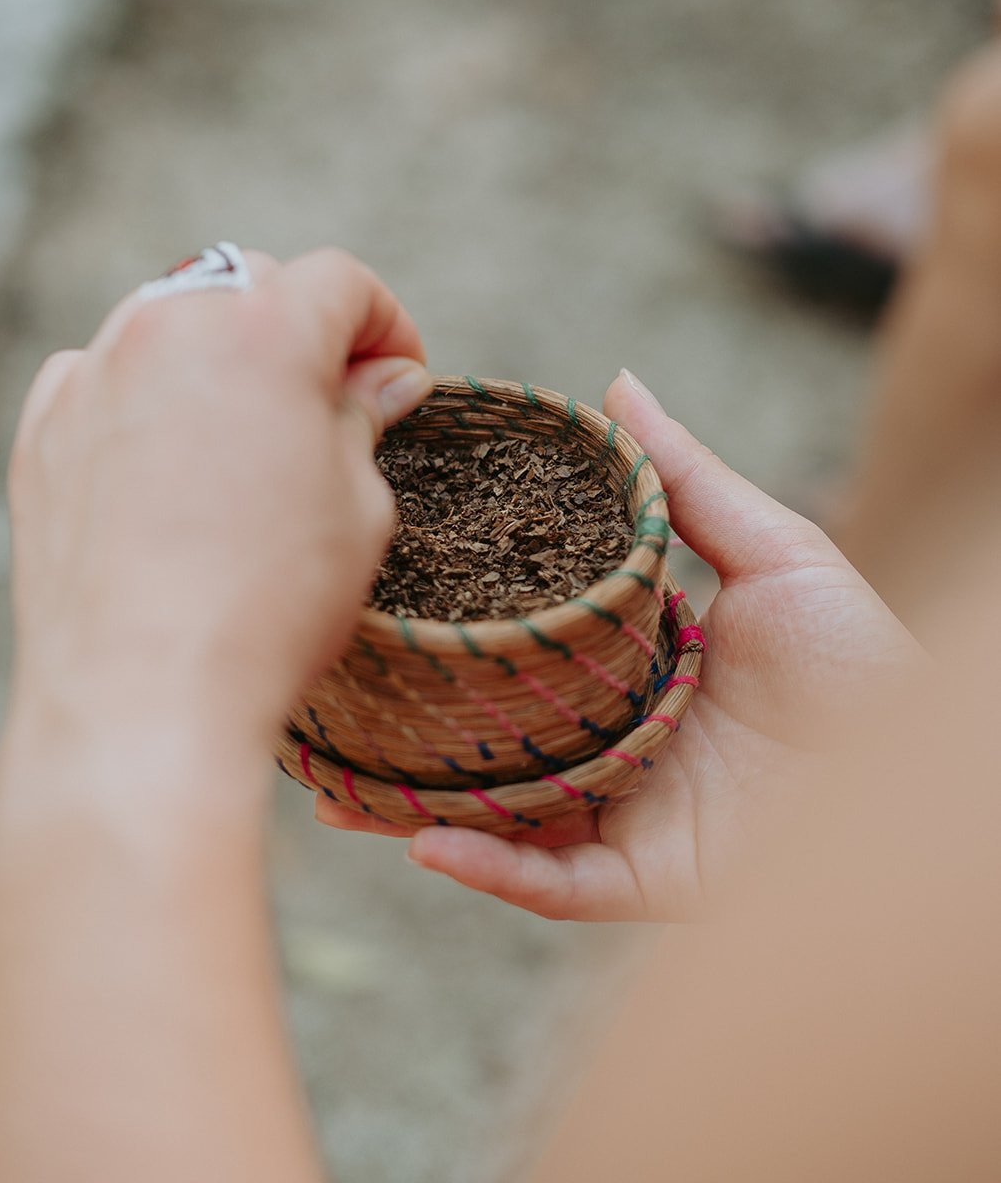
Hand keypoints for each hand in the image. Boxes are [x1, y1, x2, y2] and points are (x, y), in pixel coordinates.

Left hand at [7, 247, 430, 775]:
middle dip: (301, 328)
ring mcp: (93, 375)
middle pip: (251, 285)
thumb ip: (365, 419)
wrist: (143, 697)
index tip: (399, 376)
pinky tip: (173, 464)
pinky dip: (146, 396)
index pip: (340, 281)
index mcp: (263, 331)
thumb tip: (385, 380)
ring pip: (171, 320)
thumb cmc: (269, 604)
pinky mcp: (44, 430)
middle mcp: (167, 327)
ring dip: (219, 354)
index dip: (386, 324)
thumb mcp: (358, 506)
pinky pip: (104, 377)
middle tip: (331, 403)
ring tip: (248, 434)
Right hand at [315, 369, 924, 919]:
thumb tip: (616, 383)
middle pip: (498, 737)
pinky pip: (554, 881)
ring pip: (504, 816)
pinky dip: (491, 866)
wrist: (932, 771)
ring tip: (333, 788)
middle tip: (333, 700)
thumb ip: (687, 479)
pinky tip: (426, 837)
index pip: (530, 648)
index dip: (462, 628)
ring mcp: (629, 815)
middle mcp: (620, 743)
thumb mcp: (774, 550)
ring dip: (421, 807)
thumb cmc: (865, 655)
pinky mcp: (650, 882)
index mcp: (639, 667)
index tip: (387, 593)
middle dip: (415, 729)